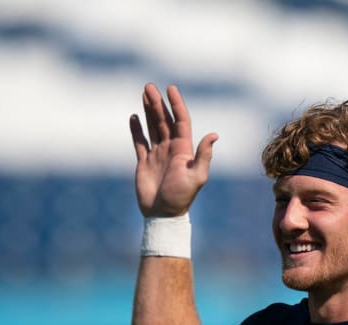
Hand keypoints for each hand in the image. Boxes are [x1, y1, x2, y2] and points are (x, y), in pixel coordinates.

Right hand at [129, 83, 217, 216]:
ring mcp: (157, 154)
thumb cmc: (182, 197)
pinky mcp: (144, 162)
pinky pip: (140, 142)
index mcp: (184, 149)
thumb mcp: (197, 176)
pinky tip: (133, 117)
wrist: (164, 214)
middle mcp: (171, 148)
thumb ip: (203, 155)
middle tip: (149, 86)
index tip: (171, 89)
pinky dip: (136, 130)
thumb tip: (214, 135)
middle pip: (164, 120)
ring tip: (143, 94)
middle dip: (157, 103)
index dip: (176, 105)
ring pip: (152, 127)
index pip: (181, 121)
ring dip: (148, 111)